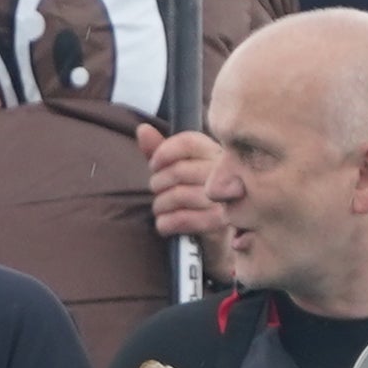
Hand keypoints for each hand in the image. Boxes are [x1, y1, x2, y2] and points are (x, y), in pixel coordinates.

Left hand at [136, 122, 236, 239]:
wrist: (215, 237)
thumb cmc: (192, 198)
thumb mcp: (175, 171)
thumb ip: (159, 150)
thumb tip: (142, 129)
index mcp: (215, 153)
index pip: (188, 141)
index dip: (164, 152)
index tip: (154, 165)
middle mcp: (224, 174)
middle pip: (179, 170)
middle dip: (157, 184)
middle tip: (157, 192)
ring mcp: (224, 200)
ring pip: (178, 196)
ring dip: (160, 205)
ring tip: (161, 209)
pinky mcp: (218, 223)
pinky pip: (181, 219)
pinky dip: (165, 223)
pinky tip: (165, 224)